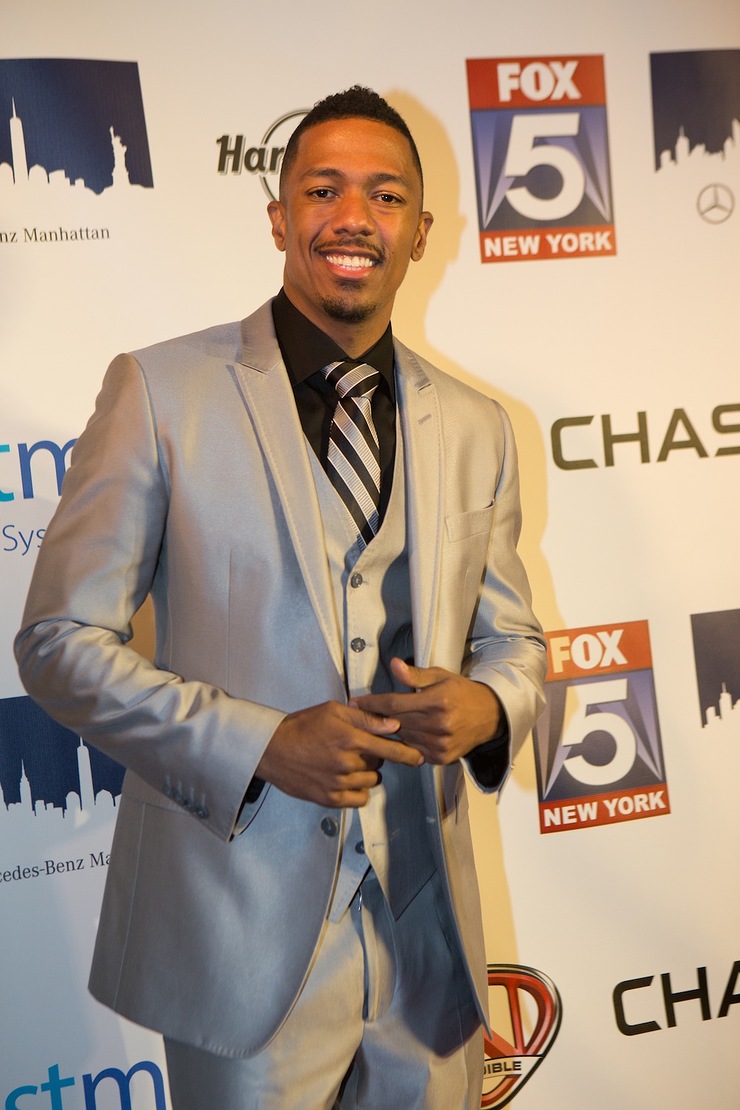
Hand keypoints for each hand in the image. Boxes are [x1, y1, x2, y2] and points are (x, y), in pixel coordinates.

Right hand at [256, 700, 423, 807]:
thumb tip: (393, 724)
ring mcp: (338, 783)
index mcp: (350, 738)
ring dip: (365, 773)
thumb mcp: (333, 711)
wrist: (272, 749)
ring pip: (370, 781)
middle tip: (356, 748)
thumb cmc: (301, 726)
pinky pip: (359, 798)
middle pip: (379, 764)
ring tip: (346, 762)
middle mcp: (346, 763)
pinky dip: (357, 790)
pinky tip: (345, 779)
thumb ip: (365, 718)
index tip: (419, 757)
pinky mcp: (329, 798)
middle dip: (374, 757)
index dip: (408, 754)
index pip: (390, 749)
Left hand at [351, 658, 500, 764]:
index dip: (372, 704)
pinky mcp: (441, 758)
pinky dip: (407, 742)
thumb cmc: (461, 693)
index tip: (354, 702)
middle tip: (358, 714)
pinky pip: (414, 751)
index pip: (394, 704)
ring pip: (402, 738)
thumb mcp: (440, 677)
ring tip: (378, 724)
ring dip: (390, 732)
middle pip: (395, 723)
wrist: (490, 716)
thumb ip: (414, 675)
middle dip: (376, 718)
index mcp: (437, 701)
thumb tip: (394, 665)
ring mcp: (440, 744)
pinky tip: (403, 735)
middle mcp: (439, 724)